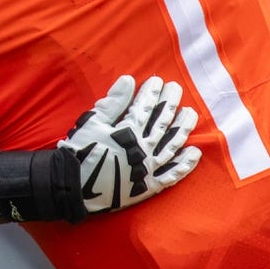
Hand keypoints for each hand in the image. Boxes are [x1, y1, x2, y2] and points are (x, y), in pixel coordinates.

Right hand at [58, 75, 200, 212]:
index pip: (145, 107)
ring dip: (183, 128)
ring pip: (172, 145)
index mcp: (128, 132)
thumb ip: (113, 102)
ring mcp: (149, 168)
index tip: (158, 80)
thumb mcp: (92, 123)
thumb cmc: (80, 152)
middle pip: (163, 122)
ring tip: (191, 114)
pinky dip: (185, 164)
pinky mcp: (150, 186)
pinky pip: (172, 175)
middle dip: (170, 102)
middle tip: (176, 88)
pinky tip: (195, 152)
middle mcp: (143, 149)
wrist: (74, 188)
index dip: (153, 92)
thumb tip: (128, 80)